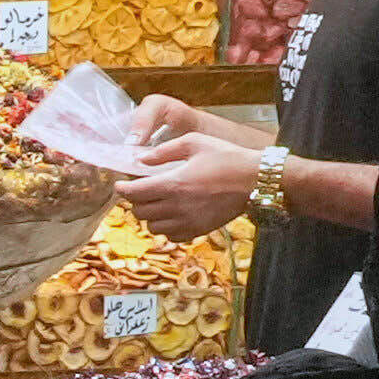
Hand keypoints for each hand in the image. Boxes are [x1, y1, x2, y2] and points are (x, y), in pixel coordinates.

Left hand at [126, 118, 281, 234]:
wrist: (256, 180)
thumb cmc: (227, 157)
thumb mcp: (194, 142)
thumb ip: (163, 151)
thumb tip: (140, 159)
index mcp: (173, 184)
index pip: (133, 194)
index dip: (123, 189)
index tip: (121, 184)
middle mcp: (177, 207)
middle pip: (139, 212)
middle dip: (136, 201)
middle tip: (142, 190)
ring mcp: (188, 222)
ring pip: (152, 227)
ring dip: (150, 215)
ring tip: (158, 202)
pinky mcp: (199, 230)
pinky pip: (171, 237)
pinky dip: (166, 228)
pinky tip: (173, 215)